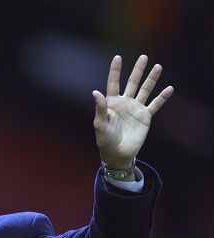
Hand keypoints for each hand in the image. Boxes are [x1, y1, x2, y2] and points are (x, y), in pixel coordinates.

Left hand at [92, 55, 172, 169]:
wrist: (117, 153)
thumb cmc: (105, 139)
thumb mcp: (100, 124)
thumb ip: (100, 108)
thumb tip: (95, 92)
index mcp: (112, 102)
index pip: (114, 83)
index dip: (115, 71)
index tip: (117, 57)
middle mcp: (125, 103)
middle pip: (132, 83)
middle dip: (138, 70)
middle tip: (144, 57)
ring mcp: (136, 109)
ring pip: (145, 90)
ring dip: (151, 79)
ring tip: (158, 67)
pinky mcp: (145, 117)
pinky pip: (155, 105)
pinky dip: (162, 97)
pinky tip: (169, 89)